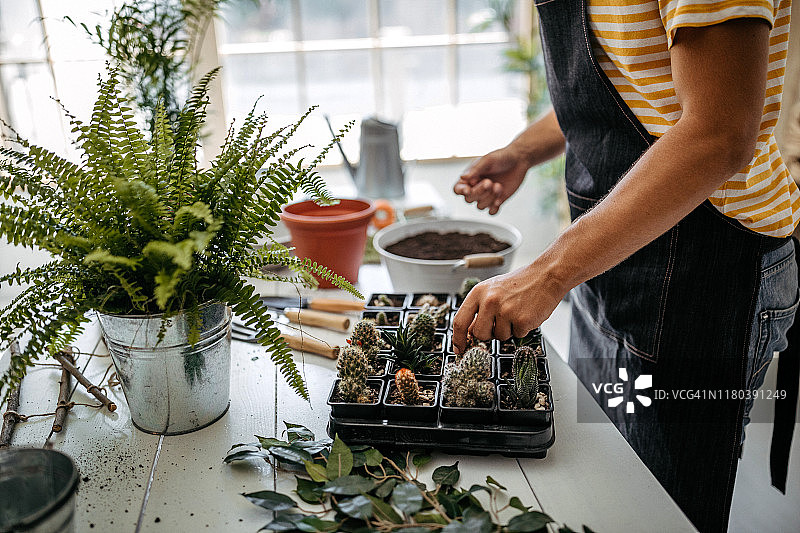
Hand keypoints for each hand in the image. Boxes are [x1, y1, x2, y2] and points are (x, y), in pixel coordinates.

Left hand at [450, 263, 564, 353]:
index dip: (458, 338)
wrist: (547, 276)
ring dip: (508, 330)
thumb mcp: (493, 289)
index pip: (460, 320)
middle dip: (488, 334)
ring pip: (499, 337)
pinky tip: (526, 314)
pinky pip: (517, 336)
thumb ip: (479, 308)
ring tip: (516, 312)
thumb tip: (469, 330)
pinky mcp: (522, 320)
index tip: (459, 348)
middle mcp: (489, 301)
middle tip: (499, 323)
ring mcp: (506, 311)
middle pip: (479, 334)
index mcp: (479, 292)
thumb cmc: (520, 282)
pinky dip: (522, 329)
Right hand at [453, 145, 529, 214]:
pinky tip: (499, 199)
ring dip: (490, 198)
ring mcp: (486, 196)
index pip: (458, 189)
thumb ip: (475, 169)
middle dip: (480, 192)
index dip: (461, 191)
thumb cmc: (501, 157)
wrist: (518, 160)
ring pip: (480, 206)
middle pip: (469, 199)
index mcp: (470, 177)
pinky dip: (494, 207)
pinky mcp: (497, 201)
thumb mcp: (487, 160)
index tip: (468, 189)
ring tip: (498, 186)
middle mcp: (476, 188)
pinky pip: (491, 211)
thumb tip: (463, 177)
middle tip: (489, 182)